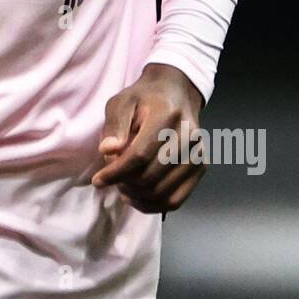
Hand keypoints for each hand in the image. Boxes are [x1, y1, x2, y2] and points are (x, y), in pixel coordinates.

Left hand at [91, 64, 205, 214]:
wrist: (176, 93)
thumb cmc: (145, 99)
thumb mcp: (122, 102)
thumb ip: (114, 125)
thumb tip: (107, 151)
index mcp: (167, 115)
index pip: (140, 155)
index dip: (116, 172)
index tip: (98, 180)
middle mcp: (188, 135)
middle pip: (151, 176)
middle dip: (125, 184)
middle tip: (111, 180)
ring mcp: (198, 153)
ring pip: (163, 193)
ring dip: (137, 197)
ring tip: (123, 187)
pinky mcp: (201, 167)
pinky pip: (176, 199)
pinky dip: (154, 205)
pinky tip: (137, 198)